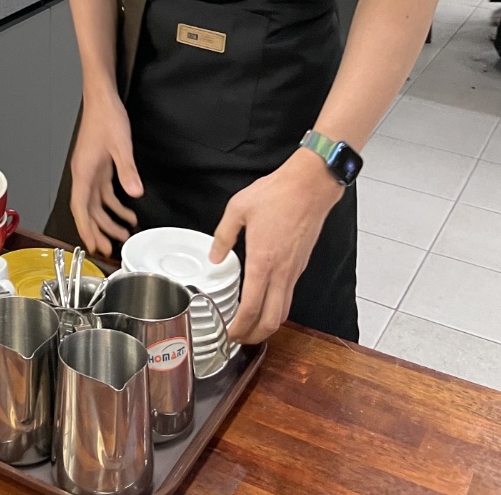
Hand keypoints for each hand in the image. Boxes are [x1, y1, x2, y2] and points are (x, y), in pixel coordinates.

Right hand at [70, 91, 143, 256]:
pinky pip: (105, 193)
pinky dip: (115, 205)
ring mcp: (91, 171)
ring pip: (96, 203)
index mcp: (84, 171)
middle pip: (87, 210)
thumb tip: (134, 193)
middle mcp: (84, 174)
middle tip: (108, 248)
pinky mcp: (99, 166)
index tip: (91, 245)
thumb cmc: (105, 117)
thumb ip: (127, 171)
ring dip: (108, 219)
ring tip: (122, 234)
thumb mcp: (120, 145)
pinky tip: (128, 212)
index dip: (85, 228)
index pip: (80, 207)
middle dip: (97, 230)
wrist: (102, 98)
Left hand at [209, 149, 342, 343]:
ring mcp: (294, 270)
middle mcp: (282, 272)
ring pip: (284, 311)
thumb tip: (214, 256)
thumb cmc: (277, 194)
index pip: (252, 308)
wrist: (309, 186)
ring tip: (251, 326)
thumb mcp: (238, 208)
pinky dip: (277, 308)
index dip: (240, 328)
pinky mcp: (301, 265)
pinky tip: (265, 301)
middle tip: (239, 339)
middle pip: (272, 321)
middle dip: (255, 336)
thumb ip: (223, 235)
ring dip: (268, 325)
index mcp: (263, 261)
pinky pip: (289, 295)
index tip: (229, 335)